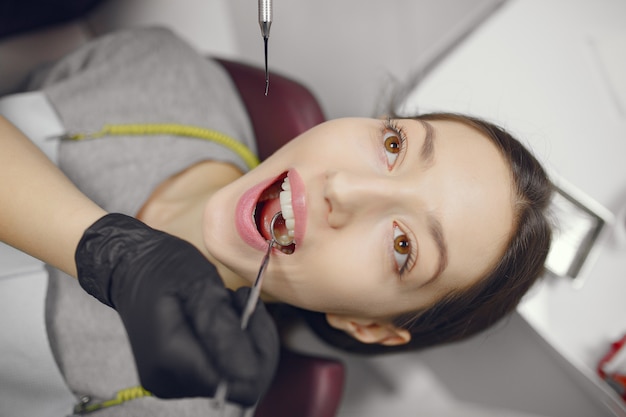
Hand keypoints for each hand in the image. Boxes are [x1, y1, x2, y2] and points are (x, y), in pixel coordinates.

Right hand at [75, 213, 278, 405]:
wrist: (131, 267)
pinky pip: (223, 371)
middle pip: (243, 384)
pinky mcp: (179, 378)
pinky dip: (232, 344)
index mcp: (172, 359)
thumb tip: (250, 372)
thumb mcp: (199, 284)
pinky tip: (220, 318)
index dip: (259, 349)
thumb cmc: (163, 267)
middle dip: (255, 342)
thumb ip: (222, 329)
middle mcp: (169, 381)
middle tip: (241, 300)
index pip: (242, 382)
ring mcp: (173, 383)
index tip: (250, 307)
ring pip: (237, 377)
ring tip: (227, 304)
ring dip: (244, 340)